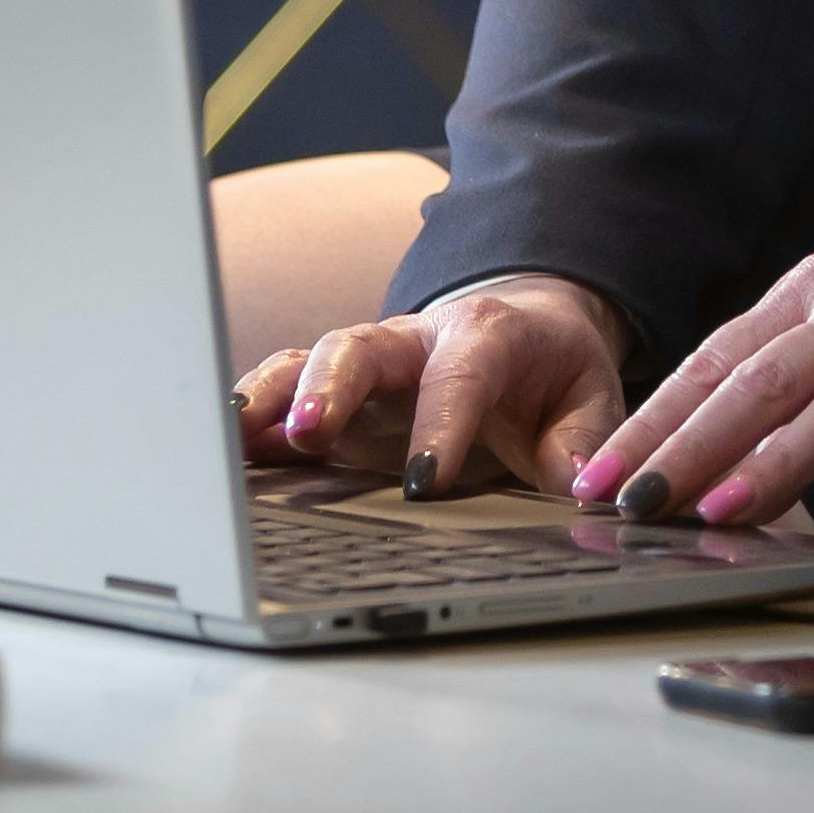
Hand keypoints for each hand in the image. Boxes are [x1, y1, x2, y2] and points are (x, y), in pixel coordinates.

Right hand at [232, 274, 630, 500]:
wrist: (529, 325)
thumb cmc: (555, 368)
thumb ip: (583, 443)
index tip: (425, 482)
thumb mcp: (592, 399)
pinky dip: (257, 415)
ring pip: (310, 361)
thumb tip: (581, 486)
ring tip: (233, 436)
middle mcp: (415, 339)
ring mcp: (370, 363)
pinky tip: (222, 446)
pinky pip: (289, 389)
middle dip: (332, 386)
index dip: (441, 424)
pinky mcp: (342, 390)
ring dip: (273, 397)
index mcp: (486, 335)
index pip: (460, 374)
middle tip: (309, 432)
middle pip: (361, 345)